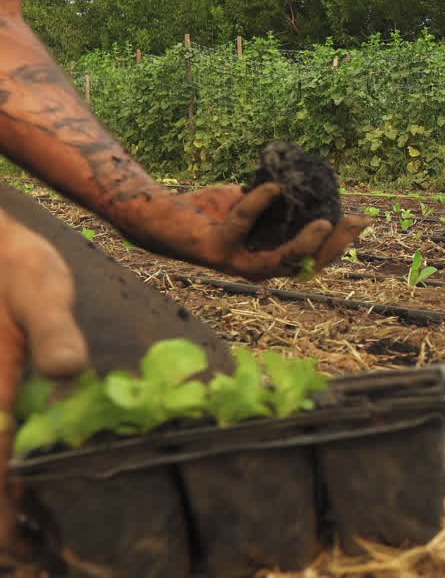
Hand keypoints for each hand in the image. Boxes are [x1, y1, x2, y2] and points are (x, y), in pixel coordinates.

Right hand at [0, 210, 88, 555]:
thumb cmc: (7, 262)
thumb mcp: (38, 285)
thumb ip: (54, 329)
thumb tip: (71, 371)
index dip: (3, 519)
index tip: (29, 549)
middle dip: (3, 519)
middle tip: (39, 548)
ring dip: (0, 493)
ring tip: (33, 530)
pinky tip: (21, 475)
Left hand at [138, 183, 371, 281]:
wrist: (160, 215)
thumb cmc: (209, 211)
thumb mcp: (252, 204)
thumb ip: (278, 204)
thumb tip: (309, 183)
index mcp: (271, 258)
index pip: (314, 259)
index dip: (341, 243)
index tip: (363, 220)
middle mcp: (257, 267)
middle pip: (305, 266)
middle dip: (333, 246)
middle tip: (353, 222)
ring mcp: (236, 263)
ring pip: (278, 261)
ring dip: (303, 244)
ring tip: (323, 223)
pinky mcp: (215, 250)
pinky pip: (242, 226)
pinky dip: (258, 204)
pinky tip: (272, 186)